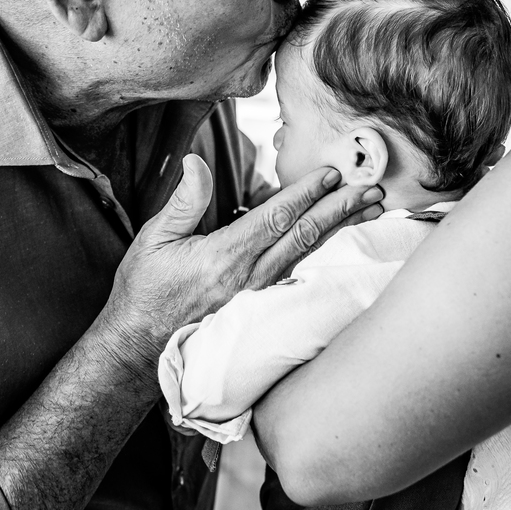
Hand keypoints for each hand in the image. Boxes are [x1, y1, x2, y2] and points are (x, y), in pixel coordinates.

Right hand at [98, 154, 382, 370]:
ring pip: (310, 258)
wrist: (139, 348)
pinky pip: (302, 280)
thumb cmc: (145, 291)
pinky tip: (347, 249)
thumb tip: (195, 161)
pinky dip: (328, 260)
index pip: (276, 217)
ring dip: (343, 232)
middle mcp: (250, 279)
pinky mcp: (262, 312)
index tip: (332, 174)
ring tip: (370, 212)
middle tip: (371, 188)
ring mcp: (260, 298)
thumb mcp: (154, 239)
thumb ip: (184, 201)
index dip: (307, 193)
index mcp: (225, 256)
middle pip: (305, 236)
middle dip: (340, 209)